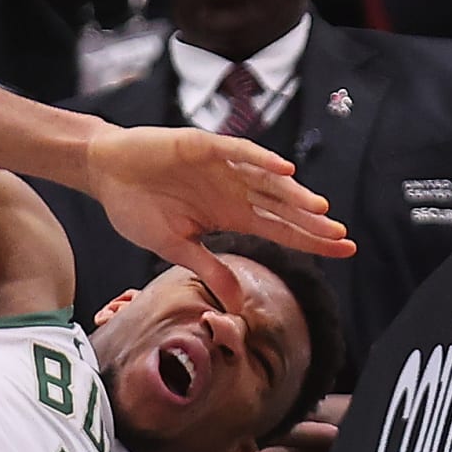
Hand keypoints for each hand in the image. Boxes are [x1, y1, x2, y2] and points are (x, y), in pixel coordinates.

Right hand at [85, 126, 355, 309]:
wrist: (107, 173)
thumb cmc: (138, 208)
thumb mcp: (176, 248)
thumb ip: (210, 270)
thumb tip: (238, 306)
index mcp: (231, 215)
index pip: (281, 230)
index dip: (312, 240)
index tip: (344, 249)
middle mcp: (235, 190)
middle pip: (283, 208)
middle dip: (312, 223)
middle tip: (343, 237)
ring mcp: (223, 167)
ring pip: (267, 181)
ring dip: (294, 195)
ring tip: (320, 210)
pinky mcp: (204, 146)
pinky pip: (239, 153)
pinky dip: (261, 160)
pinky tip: (285, 171)